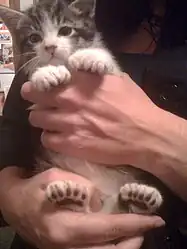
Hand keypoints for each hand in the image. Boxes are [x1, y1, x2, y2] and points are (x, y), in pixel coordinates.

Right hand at [0, 167, 163, 248]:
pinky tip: (114, 236)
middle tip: (145, 227)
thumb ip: (81, 187)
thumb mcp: (55, 176)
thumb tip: (100, 200)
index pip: (107, 229)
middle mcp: (66, 248)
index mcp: (64, 228)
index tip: (155, 220)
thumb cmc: (32, 188)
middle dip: (133, 242)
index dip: (133, 225)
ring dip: (123, 246)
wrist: (12, 204)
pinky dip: (110, 247)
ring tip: (134, 232)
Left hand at [21, 71, 159, 166]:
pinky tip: (58, 137)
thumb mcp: (118, 80)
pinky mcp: (71, 144)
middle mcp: (70, 100)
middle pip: (34, 97)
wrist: (145, 136)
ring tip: (49, 121)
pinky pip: (46, 139)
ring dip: (41, 118)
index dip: (39, 82)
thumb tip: (81, 72)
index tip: (39, 86)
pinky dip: (49, 137)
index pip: (45, 78)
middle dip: (33, 98)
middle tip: (38, 102)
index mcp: (81, 82)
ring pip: (36, 118)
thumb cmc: (135, 106)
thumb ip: (96, 75)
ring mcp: (68, 123)